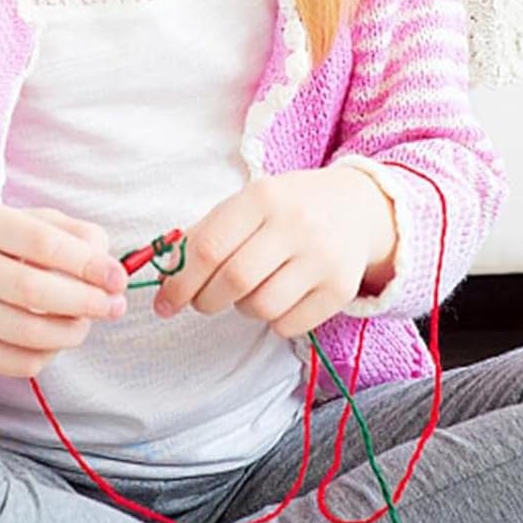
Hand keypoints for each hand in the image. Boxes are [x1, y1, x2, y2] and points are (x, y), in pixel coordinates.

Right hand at [0, 204, 127, 378]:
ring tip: (86, 320)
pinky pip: (22, 363)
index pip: (42, 244)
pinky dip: (52, 353)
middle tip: (115, 306)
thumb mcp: (38, 223)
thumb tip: (110, 273)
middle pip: (33, 292)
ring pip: (30, 334)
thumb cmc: (4, 248)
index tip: (118, 278)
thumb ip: (82, 237)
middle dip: (86, 302)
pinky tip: (55, 336)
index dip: (88, 264)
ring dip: (74, 331)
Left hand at [154, 168, 397, 338]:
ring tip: (251, 291)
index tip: (165, 302)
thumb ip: (205, 234)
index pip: (209, 248)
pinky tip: (280, 298)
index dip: (179, 282)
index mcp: (264, 197)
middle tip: (202, 301)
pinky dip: (274, 321)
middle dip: (206, 300)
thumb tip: (164, 276)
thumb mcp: (248, 204)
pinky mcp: (341, 288)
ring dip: (243, 308)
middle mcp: (297, 224)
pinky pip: (289, 326)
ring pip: (261, 307)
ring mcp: (323, 257)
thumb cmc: (288, 208)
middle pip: (233, 281)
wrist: (357, 207)